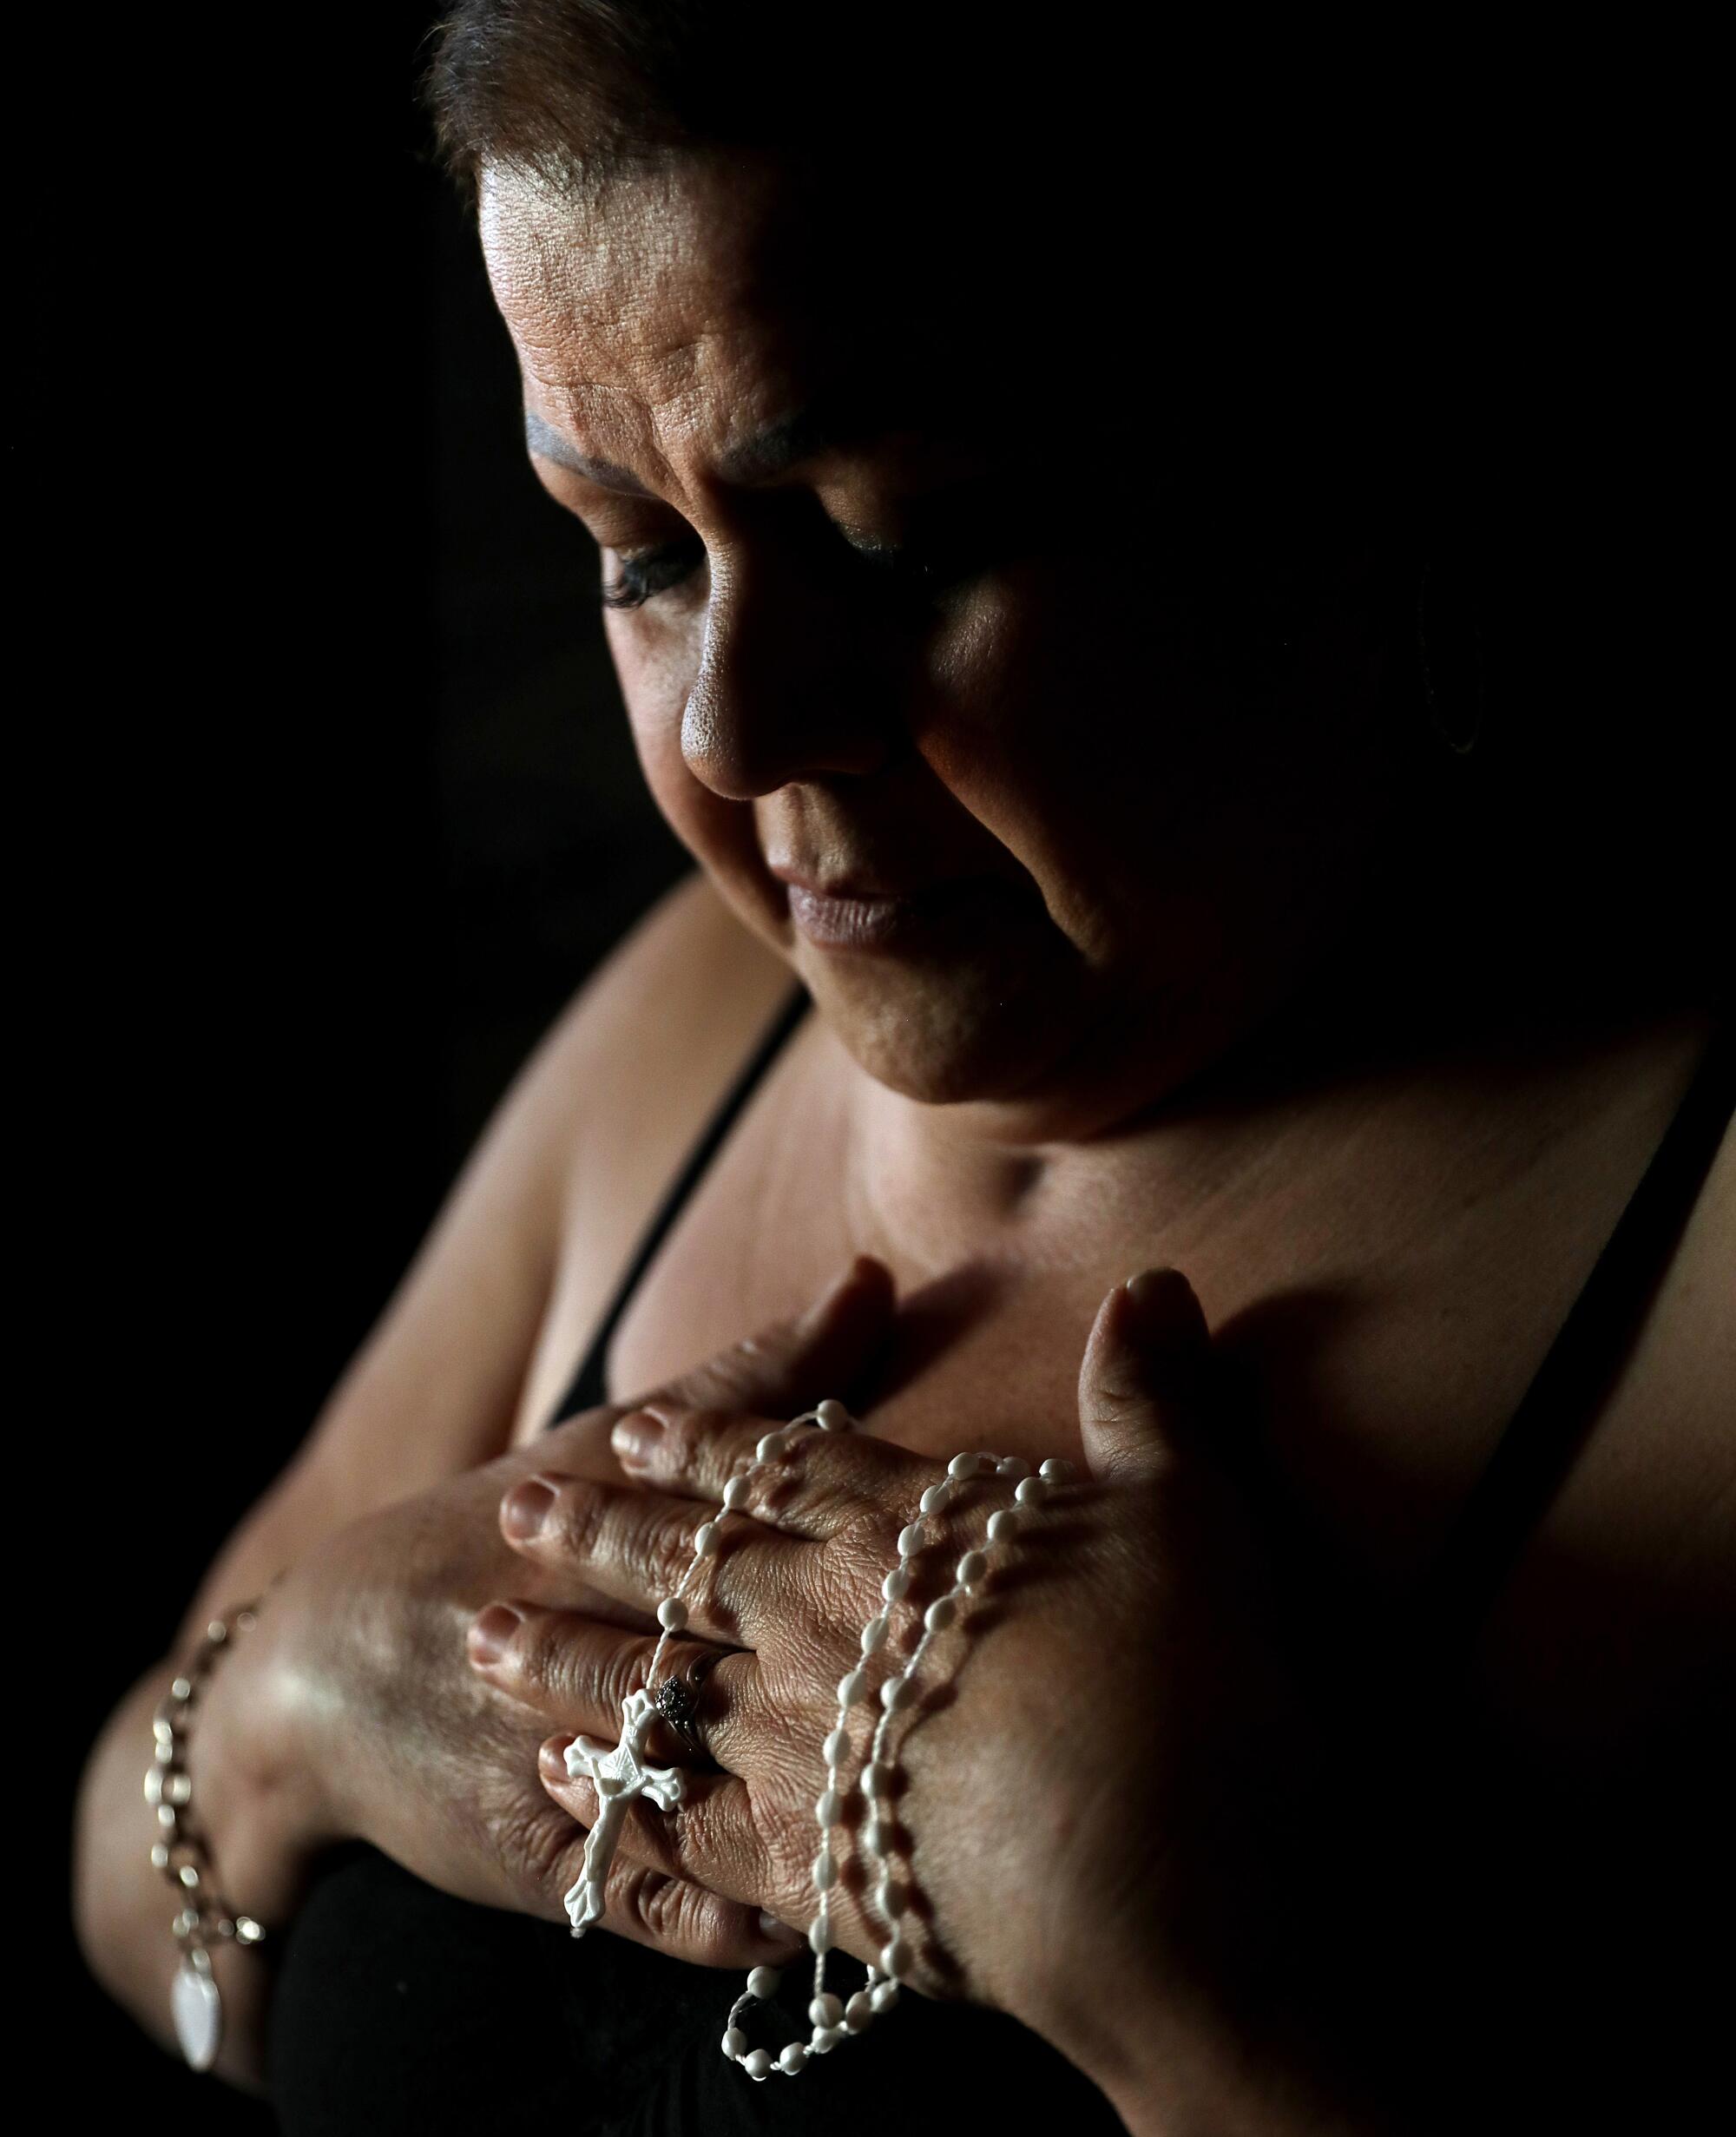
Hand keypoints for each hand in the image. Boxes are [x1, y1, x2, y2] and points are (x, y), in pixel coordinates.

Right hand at [196, 1257, 898, 1973]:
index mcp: (602, 1532)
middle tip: (962, 1704)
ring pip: (677, 1787)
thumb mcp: (601, 1441)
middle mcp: (573, 1642)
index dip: (839, 1555)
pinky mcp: (534, 1861)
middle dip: (824, 1686)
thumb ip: (745, 1377)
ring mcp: (551, 1759)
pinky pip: (636, 1897)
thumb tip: (872, 1275)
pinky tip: (800, 1924)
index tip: (957, 1565)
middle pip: (710, 1660)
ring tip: (904, 1832)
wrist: (320, 1670)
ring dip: (779, 1813)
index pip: (731, 1537)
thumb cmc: (495, 1533)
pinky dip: (713, 1913)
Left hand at [474, 1268, 1333, 2112]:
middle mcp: (829, 1625)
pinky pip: (678, 1824)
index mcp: (905, 1532)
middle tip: (514, 1510)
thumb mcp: (1189, 1515)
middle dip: (598, 1534)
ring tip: (487, 1638)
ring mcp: (801, 1748)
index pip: (780, 1469)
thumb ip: (1149, 1399)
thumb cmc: (1193, 1691)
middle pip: (686, 1565)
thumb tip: (1156, 1280)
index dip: (703, 1443)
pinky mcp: (804, 1870)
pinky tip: (567, 1785)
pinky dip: (616, 1800)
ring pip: (651, 1687)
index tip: (628, 1427)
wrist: (1171, 1897)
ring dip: (567, 1659)